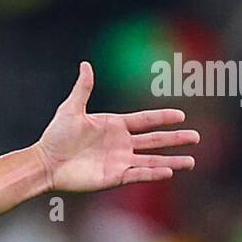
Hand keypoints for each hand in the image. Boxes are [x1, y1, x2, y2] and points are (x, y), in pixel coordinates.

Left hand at [33, 61, 198, 191]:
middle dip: (175, 139)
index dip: (162, 117)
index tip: (181, 116)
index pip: (145, 120)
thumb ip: (83, 88)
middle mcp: (120, 144)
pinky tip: (168, 172)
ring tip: (191, 162)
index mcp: (114, 126)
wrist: (45, 163)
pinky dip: (153, 173)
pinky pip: (138, 175)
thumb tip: (86, 64)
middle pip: (154, 141)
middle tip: (196, 138)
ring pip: (151, 160)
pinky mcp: (113, 177)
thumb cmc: (55, 136)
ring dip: (171, 161)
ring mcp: (118, 161)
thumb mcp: (71, 109)